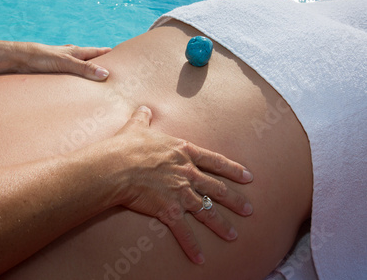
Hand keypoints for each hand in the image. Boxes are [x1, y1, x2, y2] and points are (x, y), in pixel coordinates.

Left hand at [10, 42, 111, 80]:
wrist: (16, 59)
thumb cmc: (39, 56)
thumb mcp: (65, 62)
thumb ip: (84, 68)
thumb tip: (105, 74)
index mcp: (76, 52)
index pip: (98, 52)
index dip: (111, 54)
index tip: (126, 56)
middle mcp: (71, 57)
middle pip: (91, 60)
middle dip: (103, 65)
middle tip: (118, 71)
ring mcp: (63, 65)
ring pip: (81, 69)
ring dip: (90, 74)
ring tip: (101, 81)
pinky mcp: (55, 73)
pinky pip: (70, 78)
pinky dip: (77, 81)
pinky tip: (78, 87)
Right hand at [111, 106, 253, 263]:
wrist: (117, 166)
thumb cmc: (126, 147)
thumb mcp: (137, 128)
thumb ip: (144, 119)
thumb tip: (144, 109)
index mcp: (183, 152)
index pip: (215, 161)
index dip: (233, 170)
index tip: (248, 177)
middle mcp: (188, 173)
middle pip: (217, 189)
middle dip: (235, 200)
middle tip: (249, 210)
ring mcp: (181, 193)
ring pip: (207, 211)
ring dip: (221, 225)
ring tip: (233, 235)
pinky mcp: (170, 211)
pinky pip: (184, 232)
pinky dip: (192, 246)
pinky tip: (200, 258)